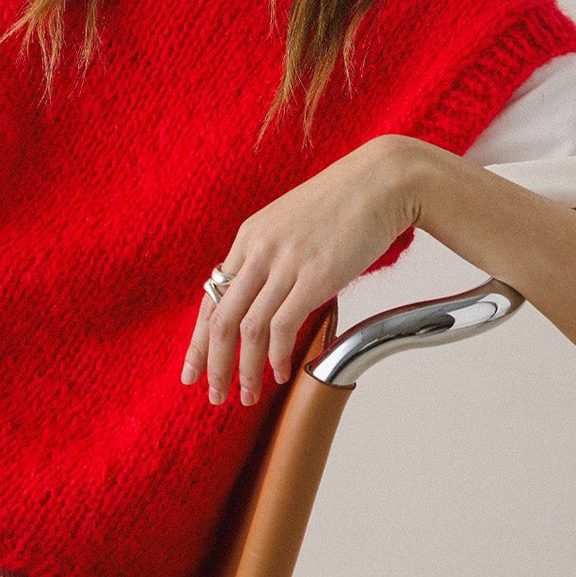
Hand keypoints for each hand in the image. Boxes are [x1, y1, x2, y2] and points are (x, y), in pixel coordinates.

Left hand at [180, 136, 421, 404]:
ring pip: (248, 329)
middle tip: (215, 396)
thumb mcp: (292, 225)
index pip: (210, 298)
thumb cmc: (345, 204)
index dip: (198, 340)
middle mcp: (259, 250)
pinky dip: (276, 357)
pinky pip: (282, 327)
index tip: (192, 370)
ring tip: (247, 396)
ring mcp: (285, 262)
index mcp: (249, 237)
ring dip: (244, 370)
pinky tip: (280, 373)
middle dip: (213, 364)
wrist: (383, 179)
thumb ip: (272, 257)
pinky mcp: (315, 275)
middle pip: (220, 318)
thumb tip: (264, 296)